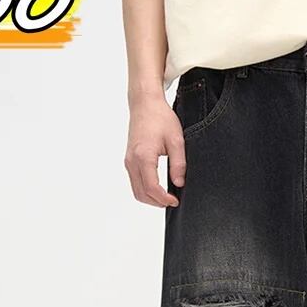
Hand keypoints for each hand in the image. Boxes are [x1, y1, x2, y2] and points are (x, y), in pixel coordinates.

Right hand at [124, 92, 186, 207]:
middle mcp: (132, 161)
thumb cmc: (160, 118)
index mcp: (144, 156)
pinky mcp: (129, 160)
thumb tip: (179, 183)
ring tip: (166, 196)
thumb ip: (178, 164)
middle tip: (172, 201)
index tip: (175, 201)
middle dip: (157, 202)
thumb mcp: (176, 140)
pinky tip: (158, 188)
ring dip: (150, 198)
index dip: (164, 199)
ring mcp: (128, 161)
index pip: (151, 188)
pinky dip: (145, 190)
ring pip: (136, 190)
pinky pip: (135, 182)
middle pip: (141, 193)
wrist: (144, 104)